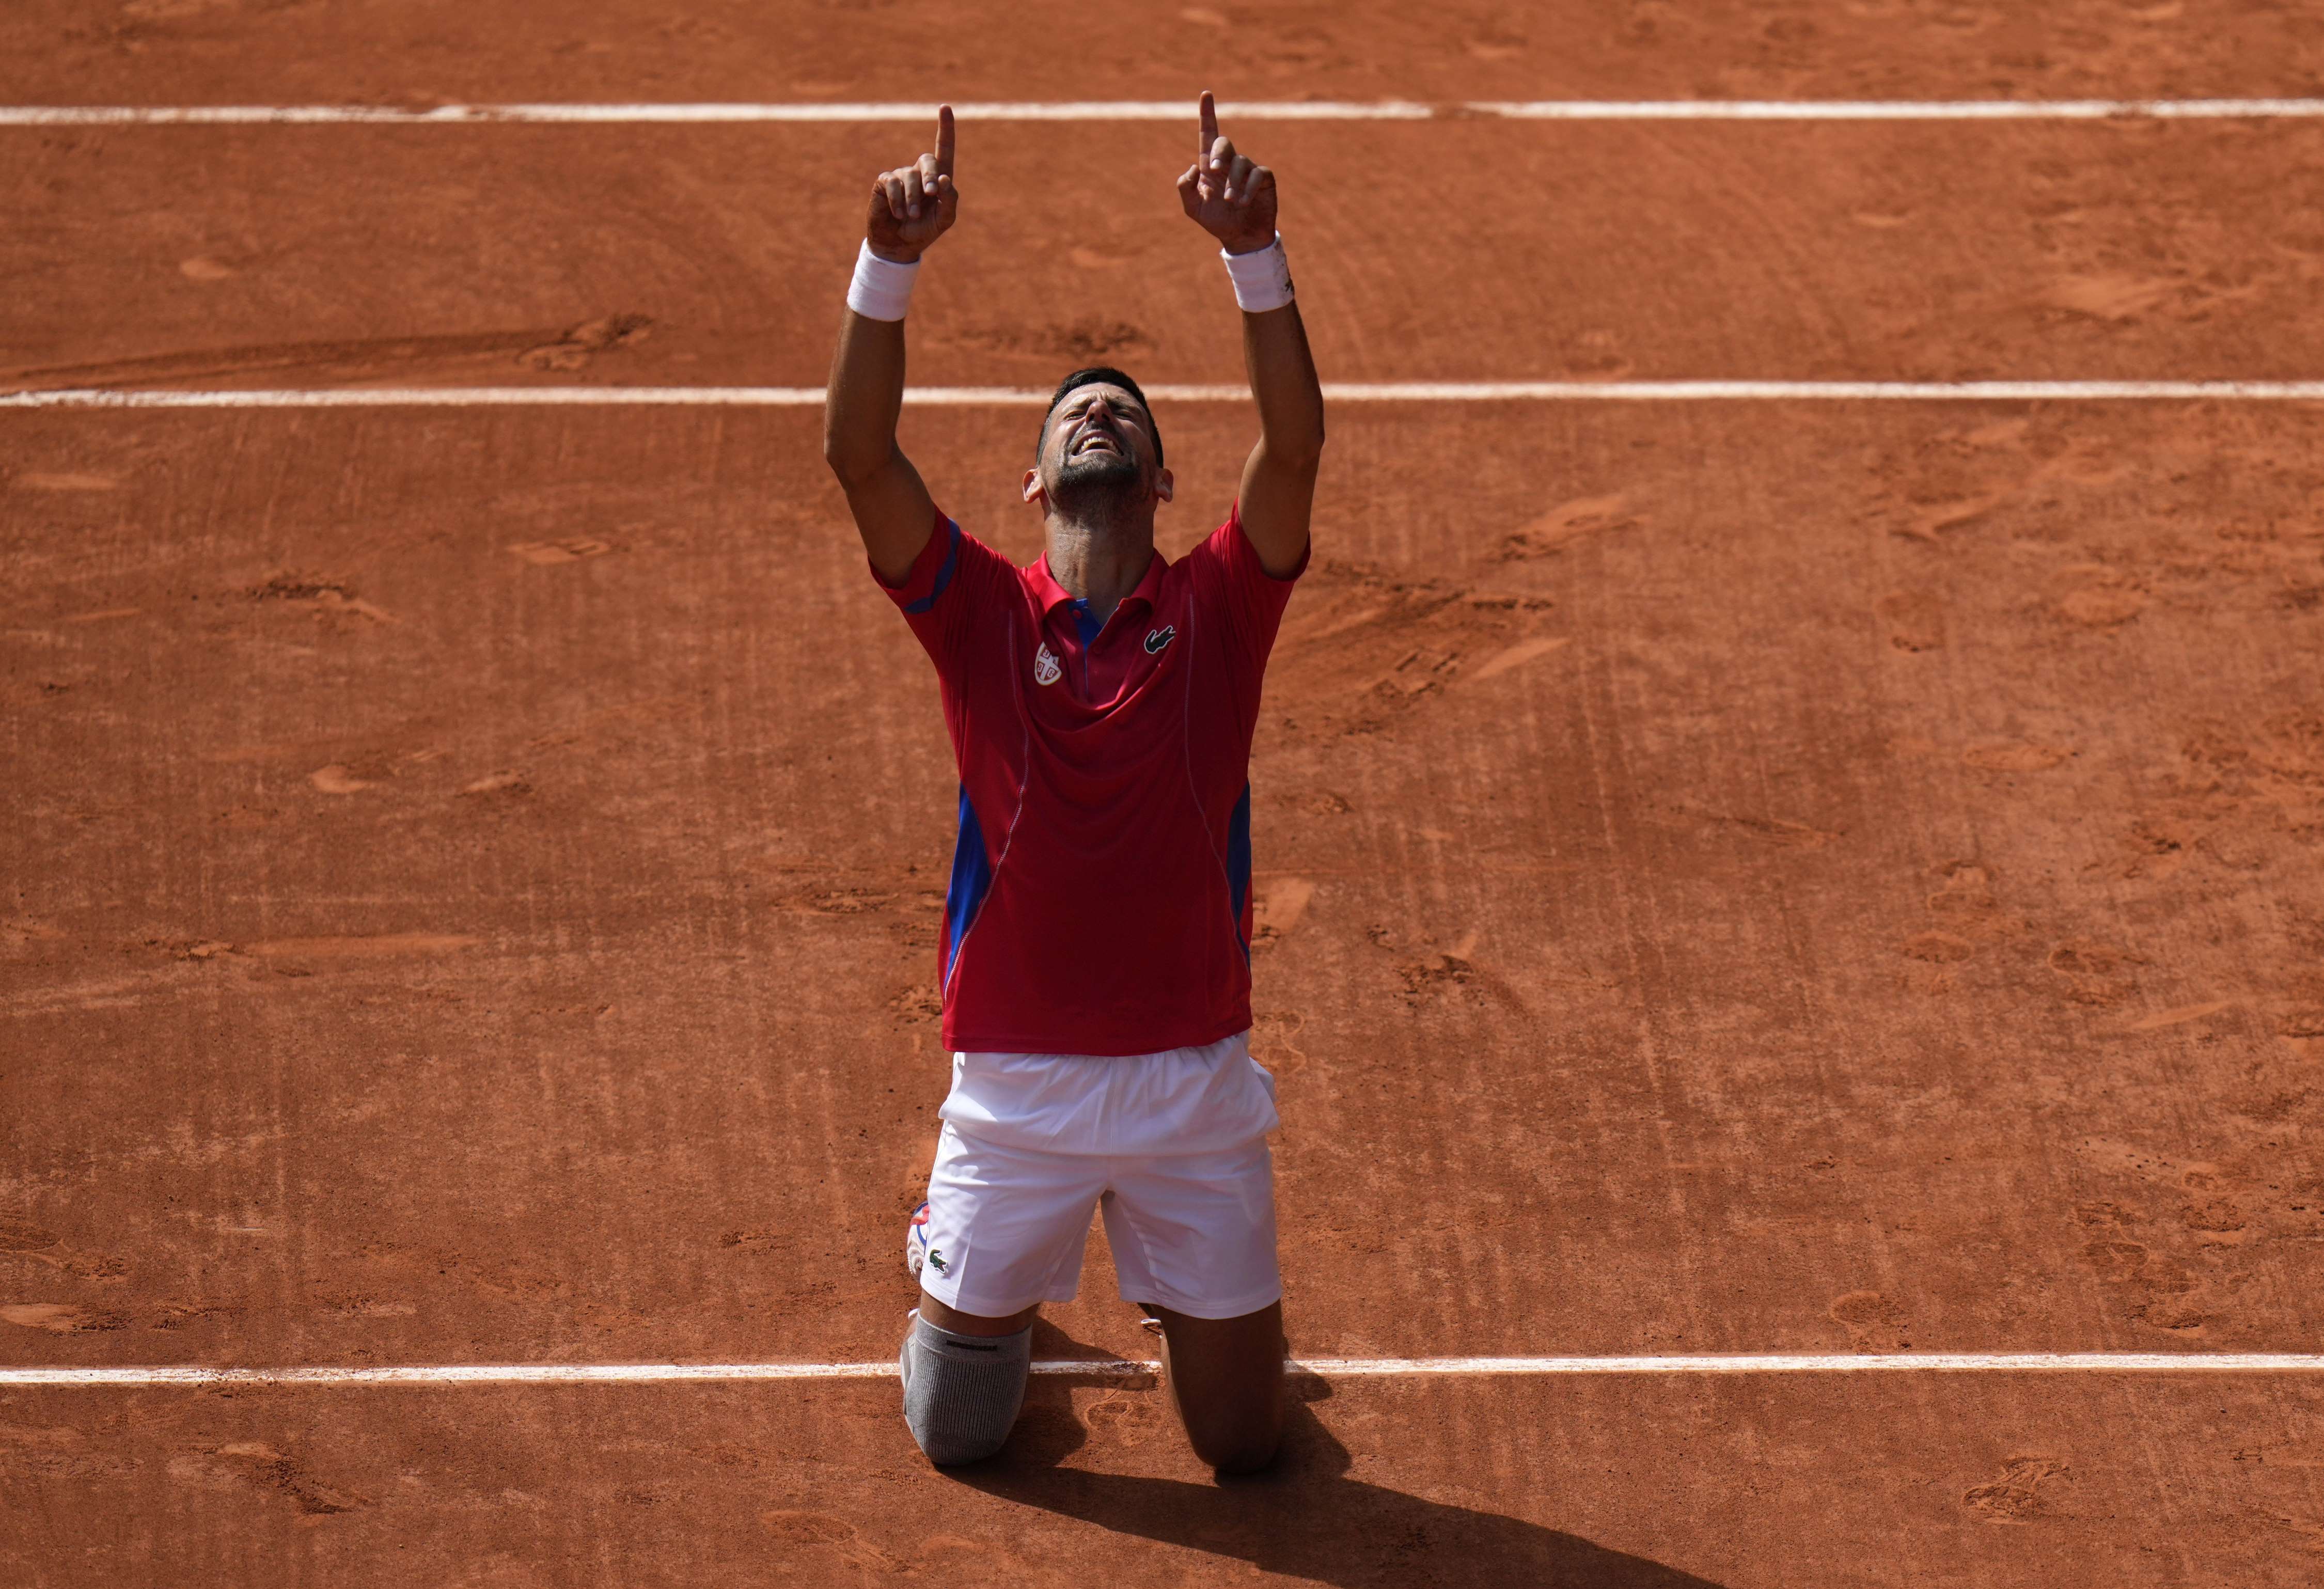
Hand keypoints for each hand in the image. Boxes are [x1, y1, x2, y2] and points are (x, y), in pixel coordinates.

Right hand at [866, 105, 959, 263]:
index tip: (945, 107)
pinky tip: (898, 213)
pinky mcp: (884, 182)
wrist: (899, 245)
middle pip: (928, 160)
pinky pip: (892, 183)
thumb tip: (944, 179)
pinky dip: (897, 200)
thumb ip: (950, 201)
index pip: (944, 149)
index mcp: (938, 179)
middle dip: (931, 177)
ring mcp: (901, 175)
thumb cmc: (923, 231)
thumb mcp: (944, 220)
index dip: (945, 128)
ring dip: (912, 198)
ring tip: (911, 216)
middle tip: (932, 195)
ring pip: (909, 176)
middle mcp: (920, 172)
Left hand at [1176, 91, 1275, 254]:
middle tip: (1214, 170)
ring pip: (1240, 162)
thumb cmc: (1217, 221)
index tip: (1206, 93)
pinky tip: (1243, 202)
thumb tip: (1194, 165)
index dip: (1207, 114)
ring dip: (1234, 182)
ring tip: (1232, 201)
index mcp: (1210, 167)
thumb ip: (1186, 188)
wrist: (1241, 238)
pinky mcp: (1263, 179)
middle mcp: (1229, 164)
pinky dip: (1249, 188)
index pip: (1208, 135)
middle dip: (1219, 153)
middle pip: (1224, 143)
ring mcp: (1248, 170)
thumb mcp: (1194, 208)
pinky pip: (1257, 174)